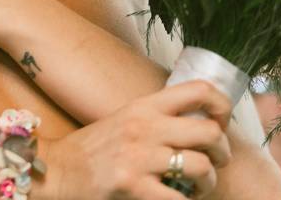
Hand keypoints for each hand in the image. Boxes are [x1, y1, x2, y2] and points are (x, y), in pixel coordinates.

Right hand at [47, 81, 232, 199]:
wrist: (56, 170)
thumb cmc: (92, 149)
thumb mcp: (124, 119)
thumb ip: (157, 118)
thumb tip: (199, 124)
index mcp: (144, 106)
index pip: (200, 90)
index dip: (223, 106)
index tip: (222, 123)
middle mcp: (144, 127)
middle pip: (210, 132)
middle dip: (222, 152)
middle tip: (216, 162)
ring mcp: (139, 157)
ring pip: (201, 167)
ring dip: (208, 182)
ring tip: (197, 188)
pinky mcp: (134, 187)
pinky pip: (179, 199)